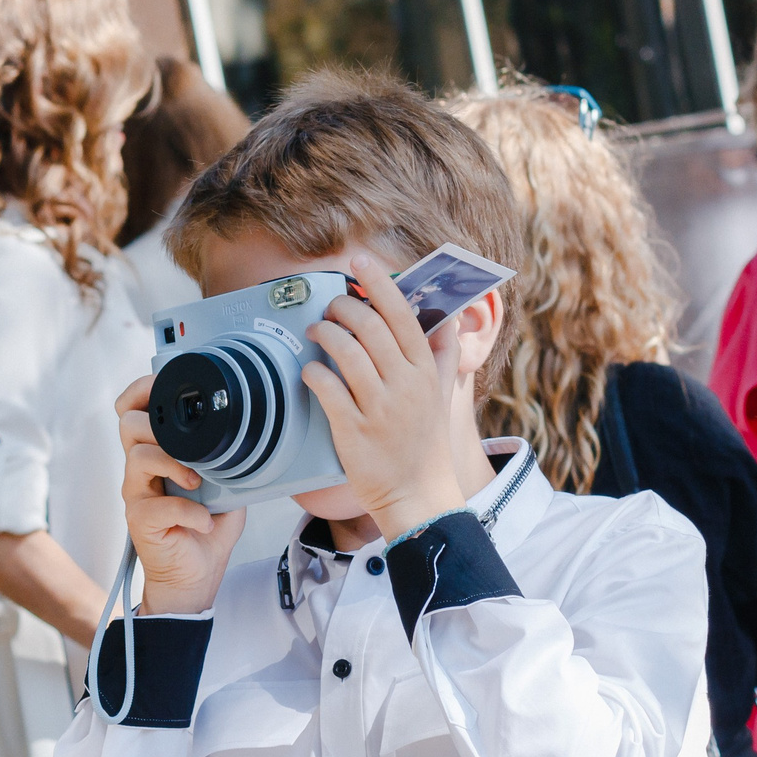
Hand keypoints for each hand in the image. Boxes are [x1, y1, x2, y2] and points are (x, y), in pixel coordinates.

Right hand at [116, 374, 247, 615]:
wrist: (196, 577)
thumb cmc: (206, 530)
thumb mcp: (226, 485)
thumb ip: (229, 458)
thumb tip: (254, 431)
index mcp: (156, 454)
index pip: (132, 410)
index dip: (141, 391)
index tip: (163, 387)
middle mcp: (139, 471)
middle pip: (128, 425)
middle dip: (159, 426)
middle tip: (188, 445)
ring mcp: (137, 495)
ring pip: (139, 457)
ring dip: (174, 464)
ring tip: (197, 482)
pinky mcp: (141, 521)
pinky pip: (160, 505)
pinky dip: (190, 512)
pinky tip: (204, 521)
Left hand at [302, 253, 468, 540]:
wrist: (418, 495)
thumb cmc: (424, 441)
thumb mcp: (441, 393)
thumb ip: (441, 352)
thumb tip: (446, 315)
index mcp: (425, 370)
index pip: (402, 313)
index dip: (378, 282)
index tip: (359, 261)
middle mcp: (404, 384)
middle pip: (369, 326)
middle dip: (342, 307)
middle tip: (330, 307)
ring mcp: (379, 408)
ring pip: (345, 351)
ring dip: (324, 333)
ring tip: (315, 332)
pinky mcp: (353, 430)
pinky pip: (326, 388)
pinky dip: (313, 372)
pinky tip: (309, 369)